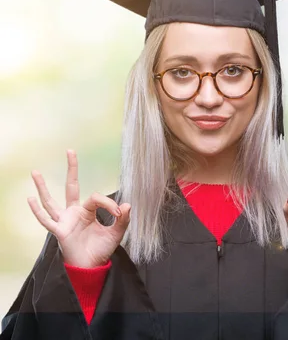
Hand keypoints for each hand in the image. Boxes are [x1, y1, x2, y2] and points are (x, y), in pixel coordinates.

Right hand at [27, 150, 130, 267]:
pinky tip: (29, 198)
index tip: (120, 213)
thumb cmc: (101, 249)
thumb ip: (123, 220)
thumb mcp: (116, 233)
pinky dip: (37, 211)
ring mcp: (64, 221)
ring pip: (51, 201)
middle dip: (71, 169)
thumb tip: (128, 204)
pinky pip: (46, 220)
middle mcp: (74, 212)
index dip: (109, 203)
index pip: (97, 197)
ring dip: (43, 187)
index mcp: (88, 211)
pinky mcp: (59, 231)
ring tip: (35, 171)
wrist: (92, 266)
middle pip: (71, 186)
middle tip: (70, 150)